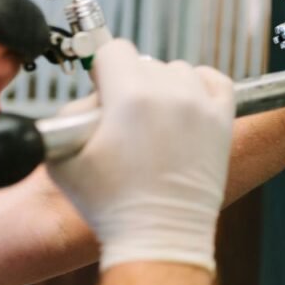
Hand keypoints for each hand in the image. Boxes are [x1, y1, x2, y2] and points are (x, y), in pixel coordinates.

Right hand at [48, 40, 234, 272]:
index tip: (102, 88)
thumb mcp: (62, 158)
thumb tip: (94, 94)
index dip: (102, 68)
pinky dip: (200, 85)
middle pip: (145, 62)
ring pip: (178, 71)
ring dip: (165, 86)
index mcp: (131, 98)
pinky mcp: (222, 121)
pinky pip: (215, 80)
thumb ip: (71, 113)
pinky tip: (187, 102)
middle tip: (125, 115)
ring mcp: (201, 107)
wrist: (159, 233)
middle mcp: (171, 95)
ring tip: (155, 117)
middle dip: (131, 82)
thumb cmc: (110, 204)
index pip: (114, 50)